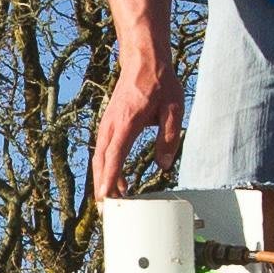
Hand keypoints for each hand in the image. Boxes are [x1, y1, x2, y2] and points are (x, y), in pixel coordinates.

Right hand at [91, 48, 181, 199]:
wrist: (143, 61)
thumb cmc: (159, 83)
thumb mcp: (173, 111)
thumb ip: (169, 140)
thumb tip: (165, 165)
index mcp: (126, 122)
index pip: (114, 156)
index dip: (110, 179)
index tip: (106, 198)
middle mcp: (111, 125)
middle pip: (101, 162)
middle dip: (102, 187)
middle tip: (107, 211)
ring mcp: (107, 124)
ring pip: (100, 158)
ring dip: (104, 180)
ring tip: (114, 200)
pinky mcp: (109, 124)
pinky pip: (104, 151)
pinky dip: (107, 168)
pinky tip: (118, 181)